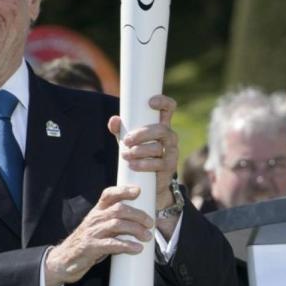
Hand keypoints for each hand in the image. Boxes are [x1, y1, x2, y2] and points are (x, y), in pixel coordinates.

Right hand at [44, 185, 153, 285]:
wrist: (64, 260)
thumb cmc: (87, 242)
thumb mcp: (99, 227)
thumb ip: (115, 222)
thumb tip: (142, 223)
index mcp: (97, 211)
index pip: (108, 194)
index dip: (123, 190)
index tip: (138, 191)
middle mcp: (94, 219)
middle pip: (118, 209)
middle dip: (137, 214)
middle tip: (150, 223)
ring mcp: (92, 233)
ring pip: (117, 225)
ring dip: (135, 229)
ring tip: (147, 236)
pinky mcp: (91, 247)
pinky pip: (111, 244)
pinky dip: (126, 245)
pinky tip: (137, 248)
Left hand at [107, 95, 179, 235]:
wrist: (150, 183)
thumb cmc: (139, 154)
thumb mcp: (128, 140)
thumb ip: (120, 130)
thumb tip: (114, 120)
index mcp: (161, 125)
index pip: (169, 108)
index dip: (163, 102)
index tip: (150, 102)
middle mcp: (170, 136)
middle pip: (161, 129)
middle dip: (142, 134)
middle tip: (126, 140)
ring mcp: (171, 152)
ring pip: (158, 147)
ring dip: (139, 151)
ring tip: (125, 155)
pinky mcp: (169, 167)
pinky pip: (158, 163)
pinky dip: (143, 164)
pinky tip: (132, 165)